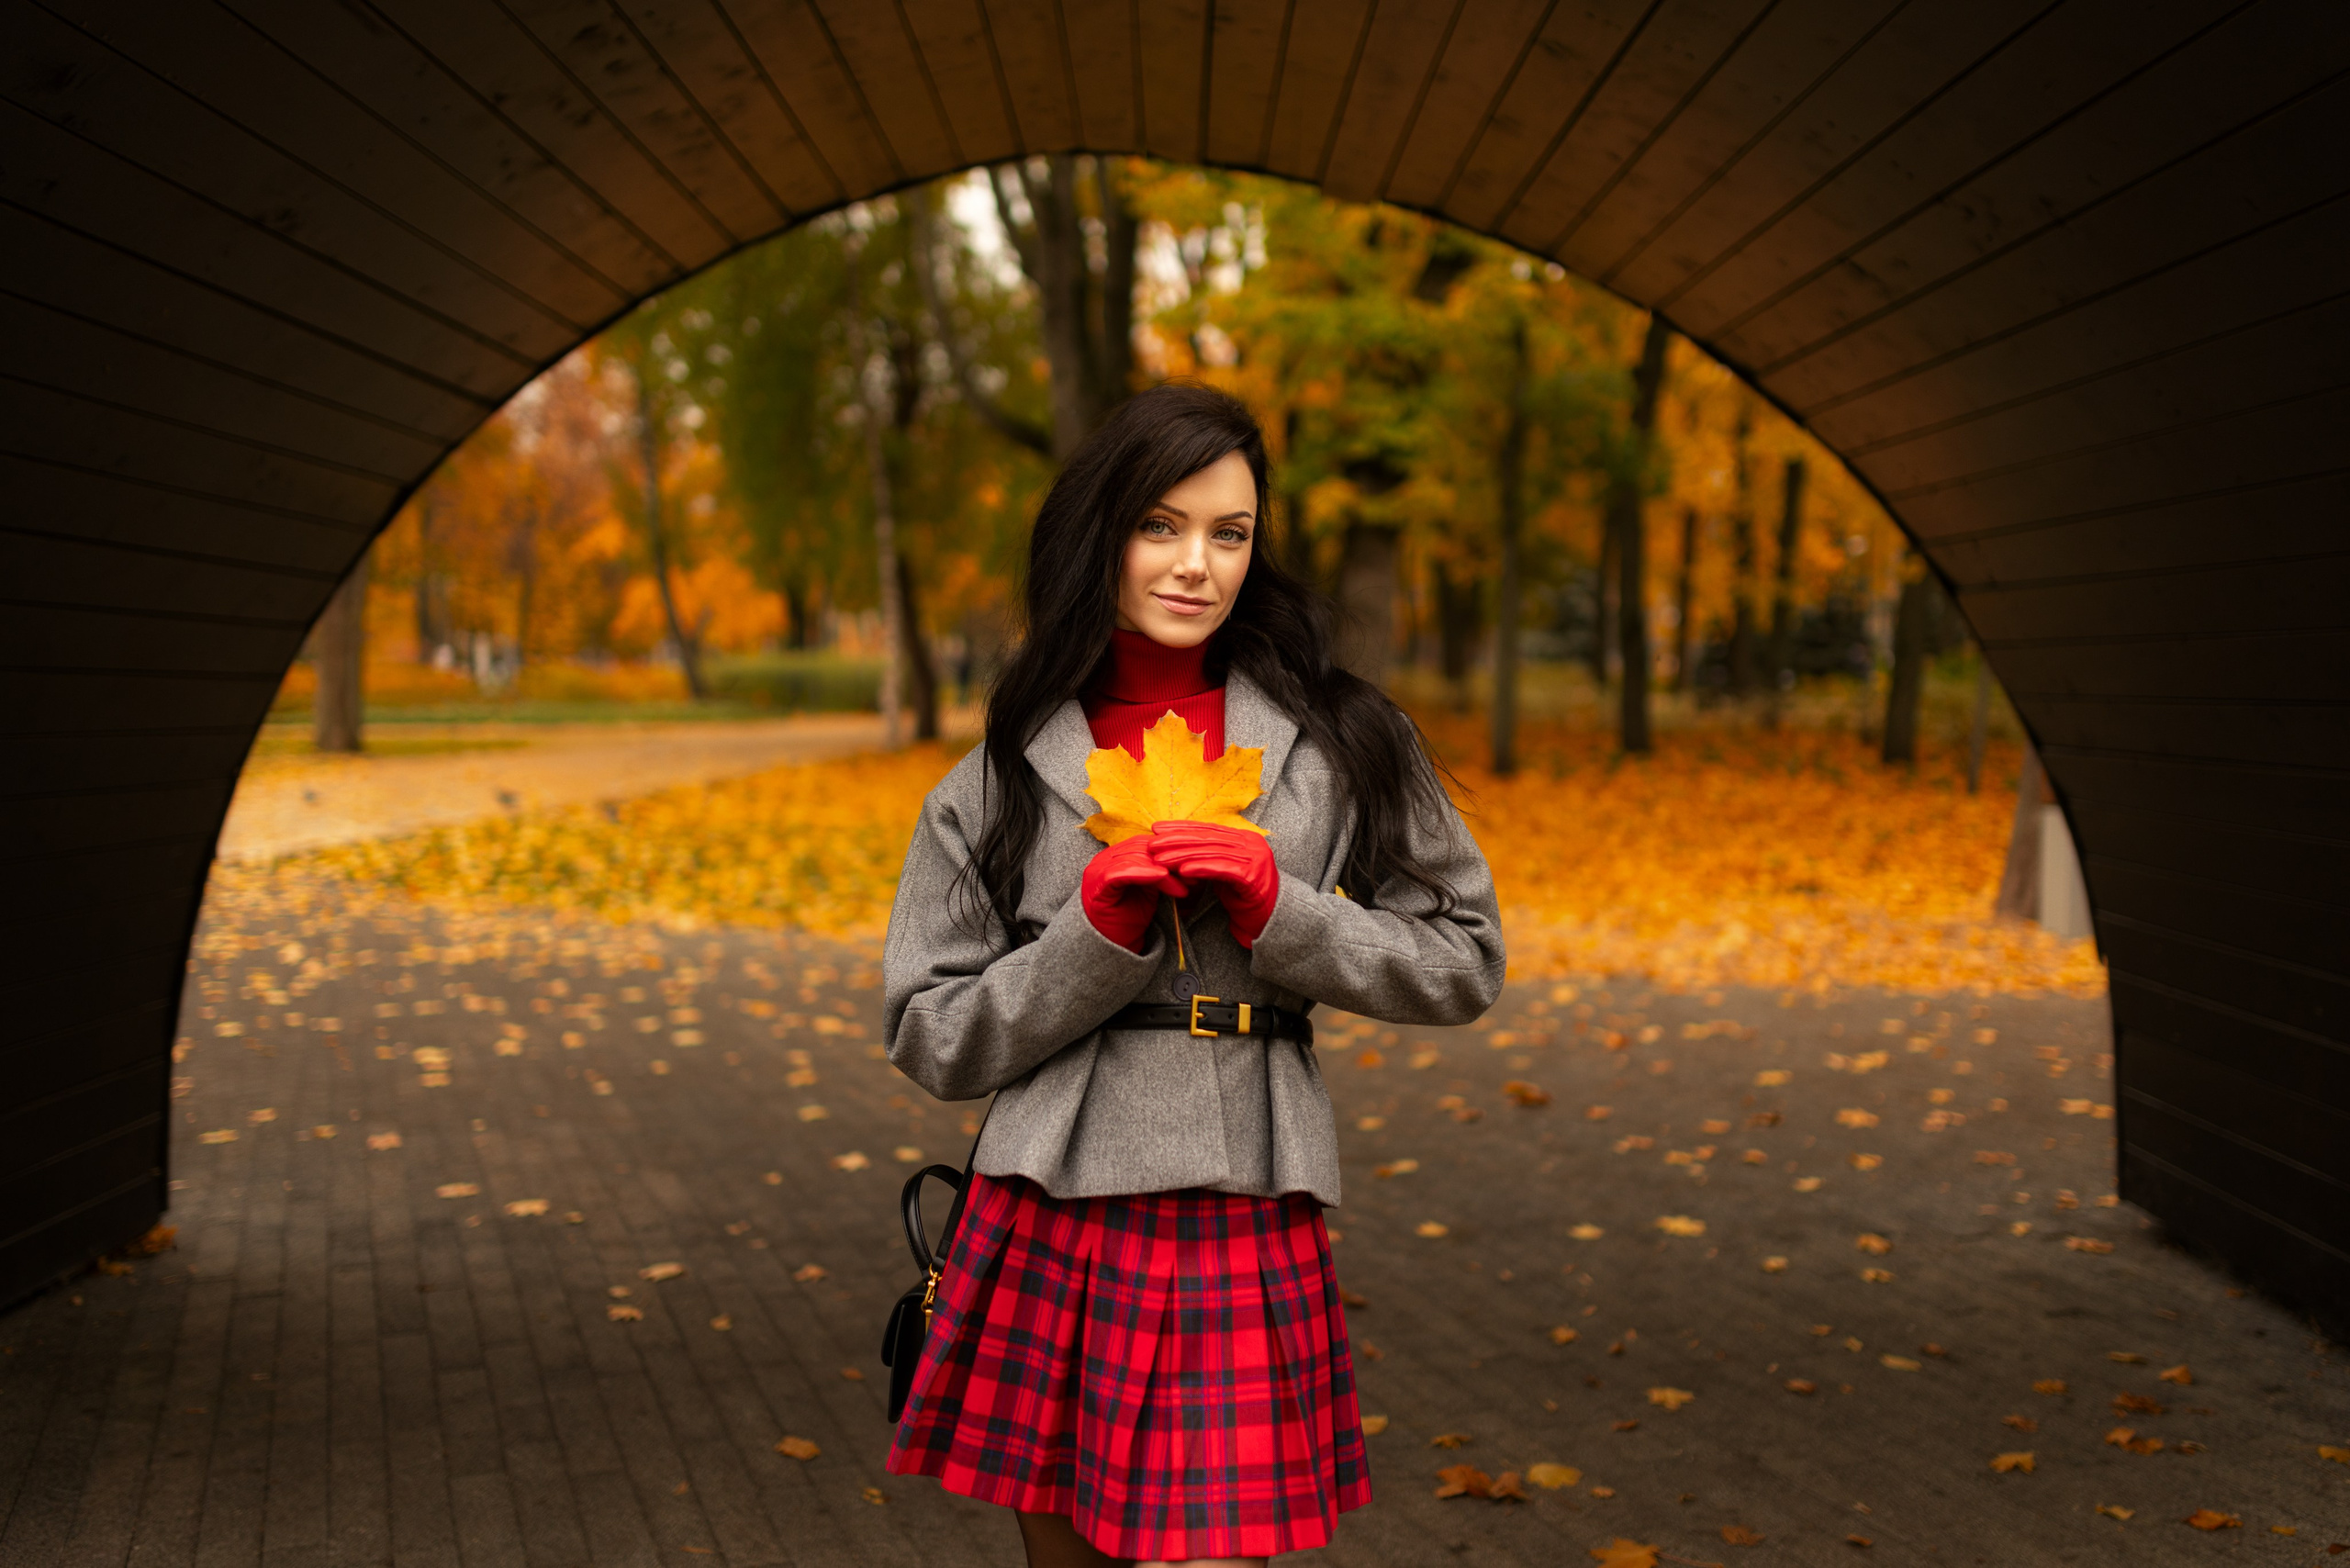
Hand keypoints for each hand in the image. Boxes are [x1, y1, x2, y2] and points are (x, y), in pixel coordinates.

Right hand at [1080, 835, 1189, 951]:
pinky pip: (1121, 872)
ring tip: (1183, 884)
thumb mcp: (1152, 891)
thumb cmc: (1132, 920)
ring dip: (1163, 870)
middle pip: (1141, 847)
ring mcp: (1097, 871)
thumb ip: (1163, 873)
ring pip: (1134, 857)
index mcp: (1116, 856)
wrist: (1113, 949)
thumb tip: (1191, 859)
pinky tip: (1163, 877)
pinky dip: (1144, 872)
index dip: (1171, 851)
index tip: (1195, 864)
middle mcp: (1104, 858)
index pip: (1146, 842)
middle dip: (1170, 860)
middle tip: (1193, 874)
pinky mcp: (1096, 886)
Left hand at [1148, 821, 1280, 948]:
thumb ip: (1209, 858)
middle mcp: (1251, 844)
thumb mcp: (1225, 873)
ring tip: (1160, 858)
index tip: (1157, 828)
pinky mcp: (1253, 876)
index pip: (1208, 830)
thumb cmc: (1245, 898)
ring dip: (1182, 855)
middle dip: (1177, 840)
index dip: (1182, 828)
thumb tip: (1178, 849)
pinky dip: (1201, 868)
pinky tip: (1182, 871)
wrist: (1272, 921)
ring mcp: (1254, 858)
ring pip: (1211, 853)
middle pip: (1207, 839)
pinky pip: (1222, 869)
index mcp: (1244, 839)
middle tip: (1152, 842)